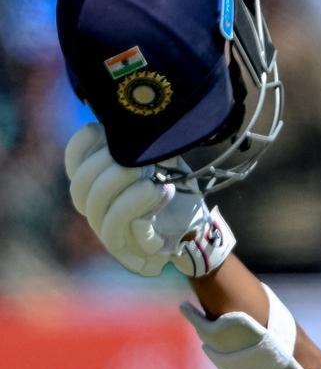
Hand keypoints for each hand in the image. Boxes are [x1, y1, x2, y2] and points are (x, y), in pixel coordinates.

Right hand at [64, 123, 235, 276]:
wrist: (198, 230)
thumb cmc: (174, 195)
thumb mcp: (161, 164)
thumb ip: (142, 147)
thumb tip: (129, 118)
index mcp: (97, 187)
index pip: (74, 165)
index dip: (81, 146)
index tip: (100, 128)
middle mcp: (97, 211)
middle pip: (82, 188)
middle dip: (108, 168)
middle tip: (140, 161)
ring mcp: (113, 233)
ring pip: (99, 212)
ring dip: (127, 192)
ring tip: (154, 181)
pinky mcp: (134, 249)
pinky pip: (122, 231)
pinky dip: (138, 211)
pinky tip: (161, 193)